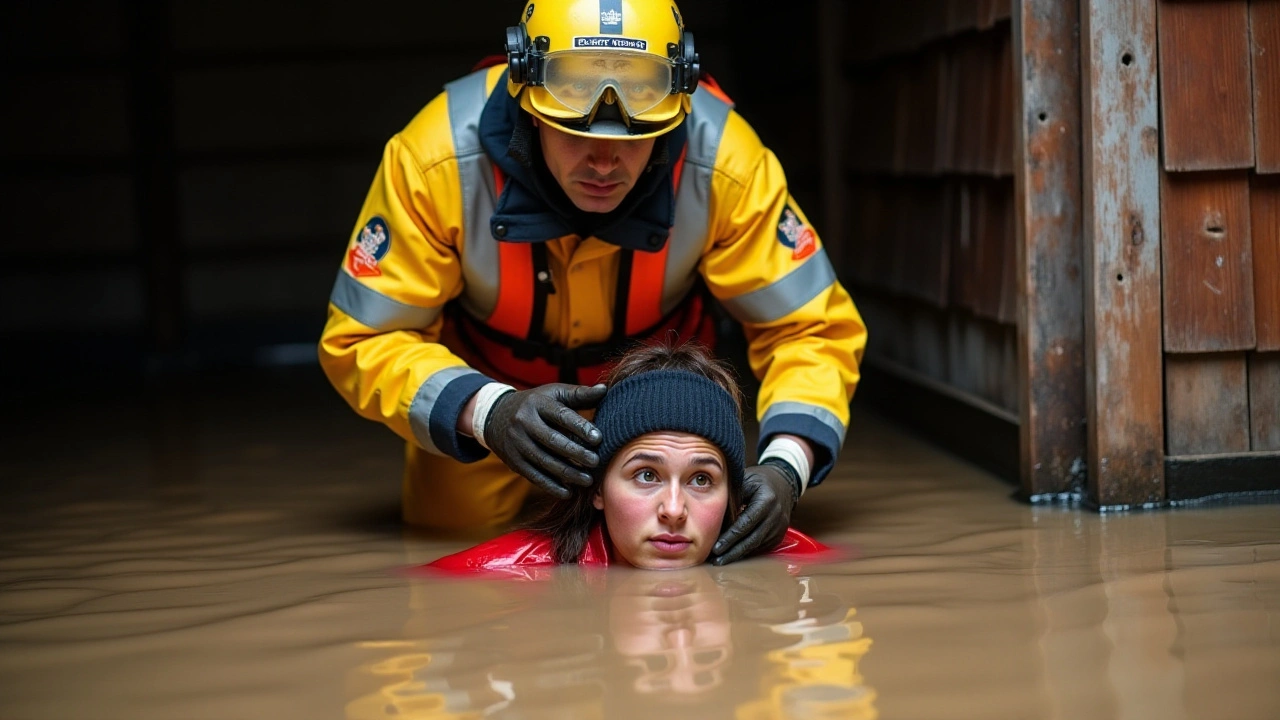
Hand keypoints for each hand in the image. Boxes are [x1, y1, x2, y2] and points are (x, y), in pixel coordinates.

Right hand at [484, 383, 607, 498]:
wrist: (496, 415)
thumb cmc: (536, 404)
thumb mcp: (553, 394)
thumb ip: (579, 394)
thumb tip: (605, 390)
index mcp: (537, 403)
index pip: (561, 415)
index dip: (580, 427)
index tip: (598, 438)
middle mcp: (524, 422)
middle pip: (552, 440)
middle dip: (576, 453)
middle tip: (596, 462)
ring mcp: (517, 443)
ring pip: (544, 461)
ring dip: (567, 473)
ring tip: (588, 480)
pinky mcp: (513, 461)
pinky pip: (533, 476)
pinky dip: (551, 486)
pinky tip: (568, 492)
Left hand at [711, 459, 799, 564]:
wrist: (783, 483)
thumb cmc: (758, 480)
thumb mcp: (744, 481)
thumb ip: (731, 498)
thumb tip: (714, 520)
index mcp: (766, 500)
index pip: (745, 523)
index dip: (730, 537)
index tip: (716, 548)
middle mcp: (776, 515)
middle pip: (752, 539)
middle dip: (733, 552)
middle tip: (716, 562)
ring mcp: (780, 527)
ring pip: (757, 545)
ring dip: (739, 554)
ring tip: (721, 561)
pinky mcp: (780, 534)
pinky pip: (762, 546)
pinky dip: (748, 552)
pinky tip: (734, 555)